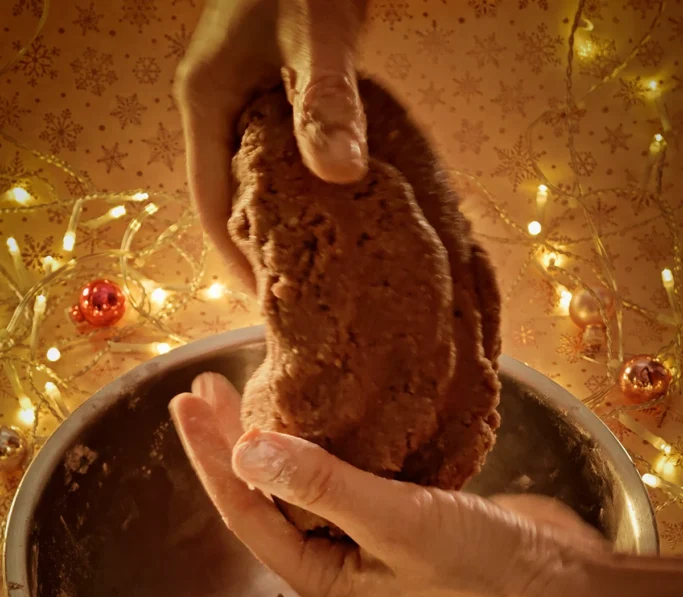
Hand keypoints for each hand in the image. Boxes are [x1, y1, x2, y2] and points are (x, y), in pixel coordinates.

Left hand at [170, 373, 615, 596]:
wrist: (558, 587)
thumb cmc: (481, 571)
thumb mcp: (396, 523)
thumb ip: (321, 486)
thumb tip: (247, 450)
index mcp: (319, 574)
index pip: (245, 509)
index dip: (212, 456)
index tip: (187, 403)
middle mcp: (335, 558)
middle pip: (266, 495)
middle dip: (233, 443)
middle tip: (204, 388)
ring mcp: (368, 538)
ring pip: (304, 484)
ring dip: (277, 438)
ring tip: (249, 389)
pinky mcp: (403, 514)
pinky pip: (348, 475)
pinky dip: (327, 441)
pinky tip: (324, 413)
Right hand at [175, 0, 367, 290]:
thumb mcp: (318, 31)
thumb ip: (327, 99)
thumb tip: (340, 174)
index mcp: (207, 101)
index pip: (211, 206)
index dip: (236, 264)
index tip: (267, 308)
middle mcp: (216, 106)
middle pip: (229, 202)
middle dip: (259, 254)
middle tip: (298, 301)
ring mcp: (242, 99)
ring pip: (253, 182)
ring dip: (280, 226)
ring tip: (316, 270)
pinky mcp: (271, 92)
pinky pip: (277, 158)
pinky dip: (300, 191)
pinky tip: (333, 212)